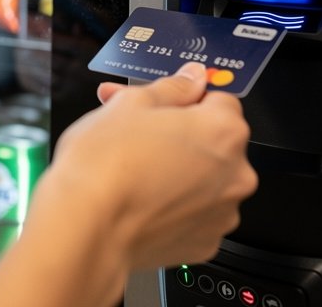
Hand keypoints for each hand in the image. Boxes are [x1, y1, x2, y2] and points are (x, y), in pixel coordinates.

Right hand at [48, 63, 256, 270]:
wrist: (86, 228)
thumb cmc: (105, 165)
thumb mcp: (131, 105)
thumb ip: (172, 88)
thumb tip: (191, 78)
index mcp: (224, 130)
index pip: (220, 101)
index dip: (185, 100)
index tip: (162, 108)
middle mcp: (236, 174)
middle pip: (214, 144)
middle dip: (181, 137)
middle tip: (139, 136)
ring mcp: (222, 213)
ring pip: (206, 181)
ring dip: (181, 172)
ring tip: (136, 171)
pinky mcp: (204, 244)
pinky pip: (195, 216)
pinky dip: (175, 207)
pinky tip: (143, 201)